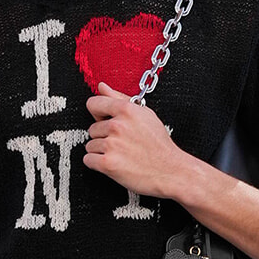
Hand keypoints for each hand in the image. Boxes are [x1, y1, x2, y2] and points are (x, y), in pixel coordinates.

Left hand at [84, 82, 185, 197]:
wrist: (171, 171)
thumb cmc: (159, 144)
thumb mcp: (144, 115)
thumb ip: (120, 99)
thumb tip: (101, 87)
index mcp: (126, 110)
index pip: (93, 104)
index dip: (98, 114)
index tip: (106, 121)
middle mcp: (117, 125)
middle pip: (92, 129)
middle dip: (103, 137)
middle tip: (122, 144)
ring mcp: (111, 145)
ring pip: (90, 145)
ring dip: (101, 151)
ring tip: (121, 155)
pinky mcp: (107, 163)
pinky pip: (88, 160)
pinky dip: (97, 164)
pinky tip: (113, 164)